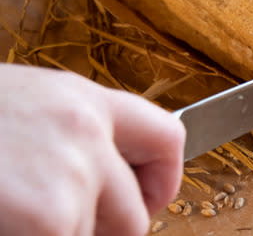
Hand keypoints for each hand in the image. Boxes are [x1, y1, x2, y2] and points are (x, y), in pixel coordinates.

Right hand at [0, 64, 184, 235]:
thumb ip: (71, 132)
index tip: (149, 198)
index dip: (163, 180)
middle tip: (68, 223)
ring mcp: (74, 174)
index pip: (168, 137)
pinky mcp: (50, 217)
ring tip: (13, 209)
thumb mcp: (25, 105)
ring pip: (92, 235)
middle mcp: (89, 130)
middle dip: (109, 230)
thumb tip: (99, 167)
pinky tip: (7, 220)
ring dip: (60, 233)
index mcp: (83, 98)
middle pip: (136, 211)